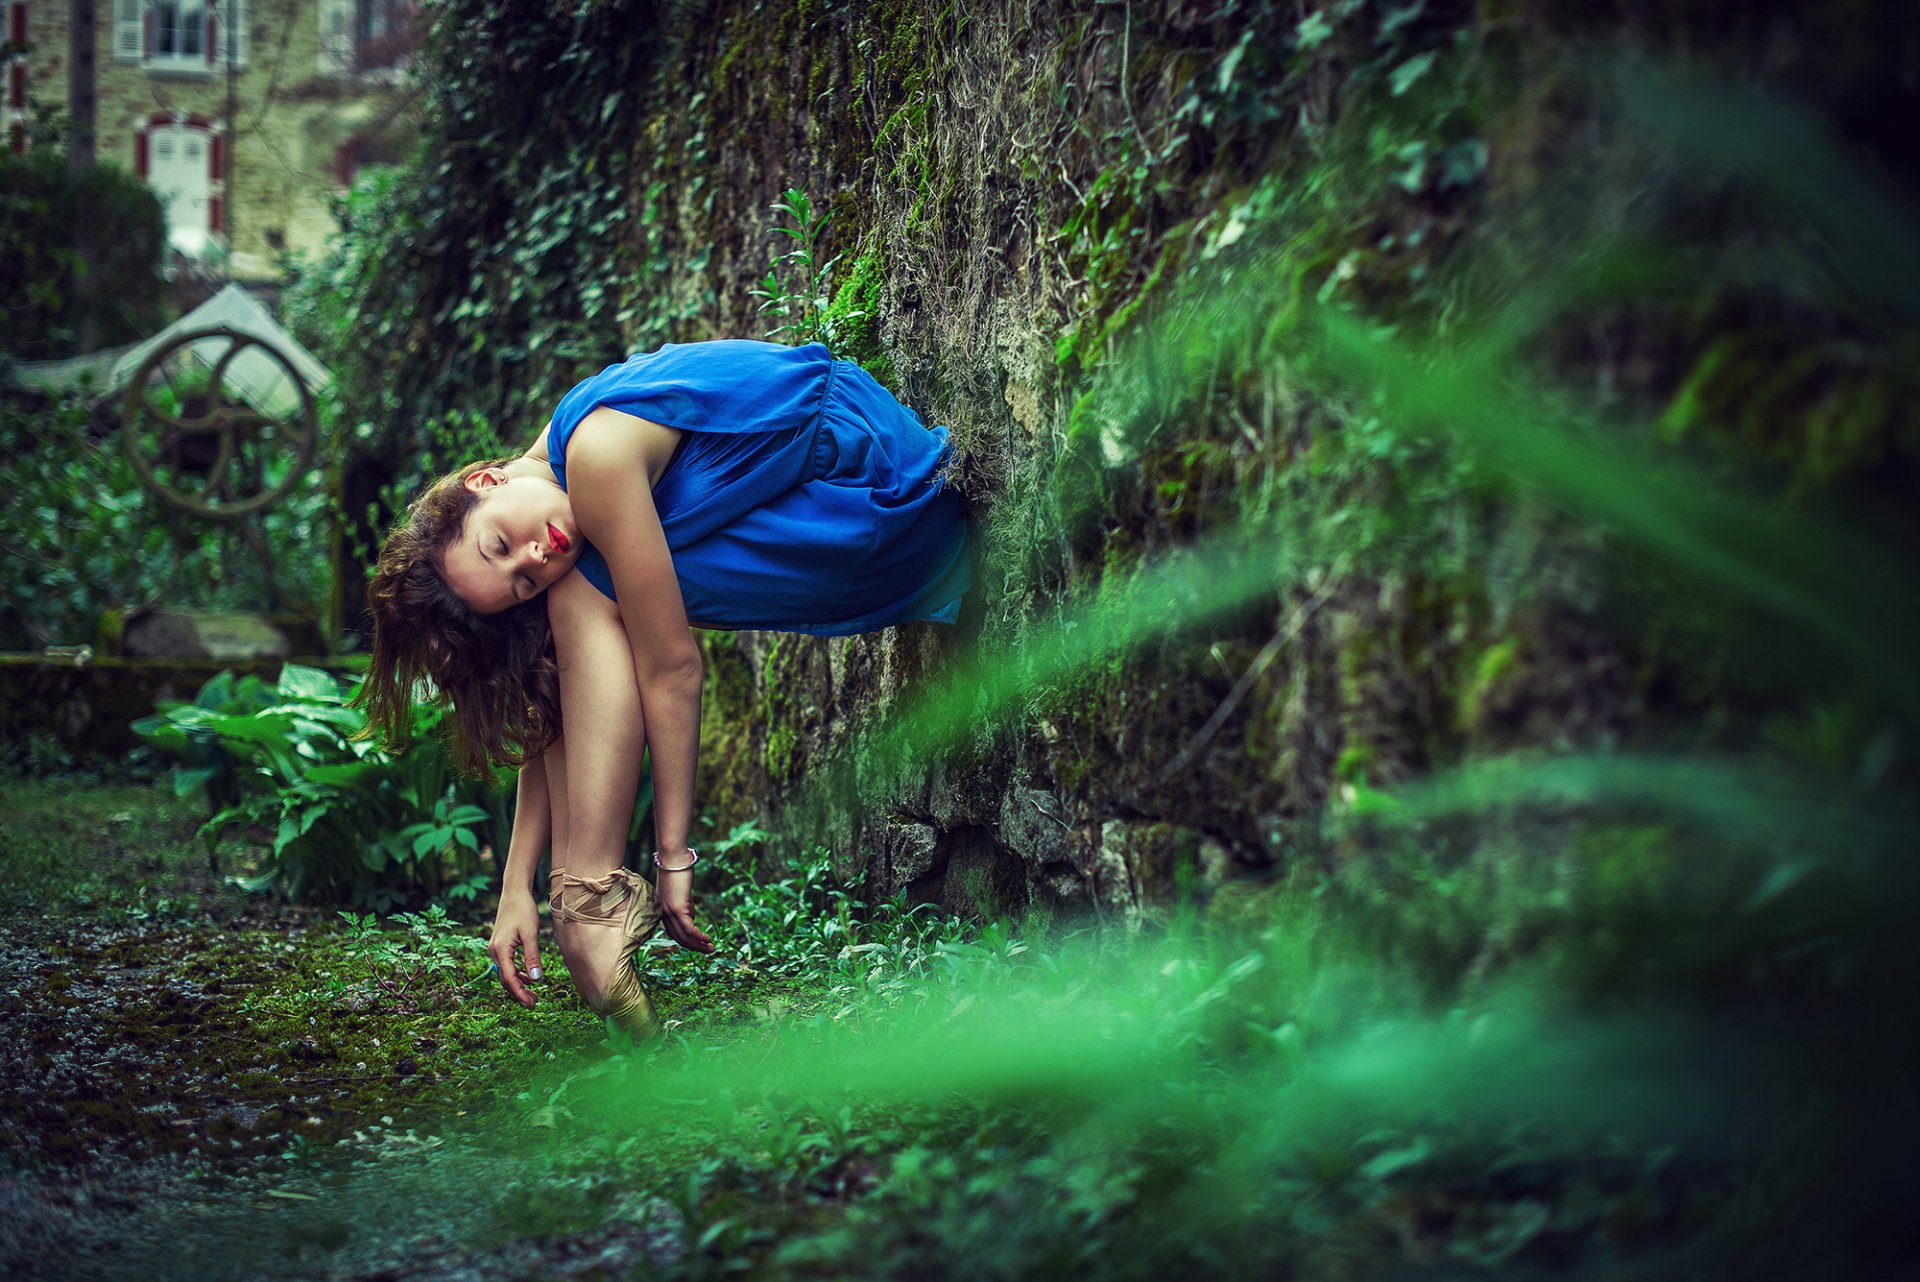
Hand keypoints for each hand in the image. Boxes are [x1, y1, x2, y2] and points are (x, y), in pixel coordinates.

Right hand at [487, 891, 542, 1007]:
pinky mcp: (500, 945)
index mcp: (500, 950)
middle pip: (505, 979)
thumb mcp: (531, 934)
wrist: (514, 893)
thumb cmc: (523, 910)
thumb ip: (532, 957)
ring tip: (533, 994)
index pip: (509, 979)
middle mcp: (494, 951)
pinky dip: (516, 973)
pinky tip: (528, 977)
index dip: (520, 993)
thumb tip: (536, 979)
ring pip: (505, 973)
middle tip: (534, 1003)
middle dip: (519, 993)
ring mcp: (495, 948)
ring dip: (518, 985)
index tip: (531, 1003)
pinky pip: (506, 965)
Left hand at [655, 865, 713, 953]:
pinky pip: (688, 928)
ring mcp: (669, 912)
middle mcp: (664, 914)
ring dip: (698, 944)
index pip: (674, 933)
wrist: (673, 858)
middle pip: (679, 937)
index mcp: (663, 911)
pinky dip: (698, 936)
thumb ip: (685, 906)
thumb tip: (692, 919)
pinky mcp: (677, 908)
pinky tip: (707, 939)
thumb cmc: (678, 871)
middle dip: (694, 947)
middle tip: (708, 951)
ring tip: (711, 948)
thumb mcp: (681, 892)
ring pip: (684, 935)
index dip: (687, 942)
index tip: (699, 945)